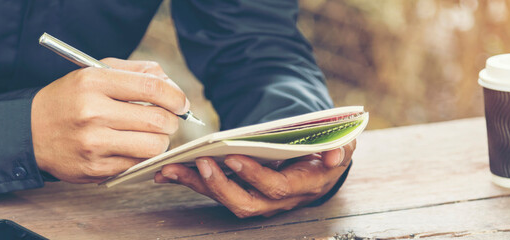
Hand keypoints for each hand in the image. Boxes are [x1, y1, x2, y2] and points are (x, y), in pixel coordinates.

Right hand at [31, 58, 187, 182]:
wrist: (29, 131)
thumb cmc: (70, 99)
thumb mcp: (95, 73)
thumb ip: (135, 71)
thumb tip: (170, 82)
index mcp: (94, 82)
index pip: (152, 87)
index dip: (176, 96)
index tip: (181, 103)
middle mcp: (93, 112)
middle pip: (159, 120)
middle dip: (172, 121)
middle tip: (168, 120)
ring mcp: (93, 143)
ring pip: (154, 146)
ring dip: (160, 142)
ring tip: (150, 135)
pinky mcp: (95, 168)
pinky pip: (137, 164)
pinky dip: (141, 157)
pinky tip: (131, 148)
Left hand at [154, 140, 355, 217]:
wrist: (320, 162)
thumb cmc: (328, 150)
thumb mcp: (342, 146)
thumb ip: (342, 148)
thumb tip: (335, 154)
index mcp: (302, 187)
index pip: (276, 188)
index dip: (255, 176)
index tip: (234, 157)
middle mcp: (277, 200)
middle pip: (245, 203)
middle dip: (220, 185)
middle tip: (201, 162)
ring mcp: (257, 199)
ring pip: (224, 199)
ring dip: (197, 184)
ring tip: (171, 168)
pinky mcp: (240, 191)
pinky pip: (213, 191)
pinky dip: (190, 181)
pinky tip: (167, 172)